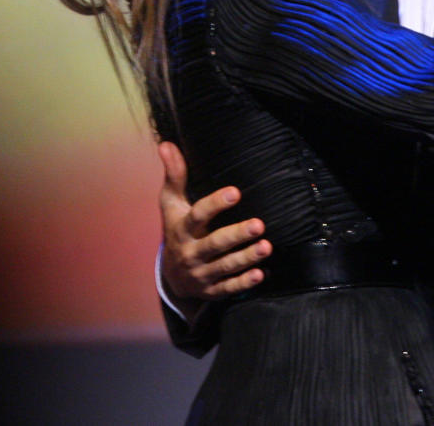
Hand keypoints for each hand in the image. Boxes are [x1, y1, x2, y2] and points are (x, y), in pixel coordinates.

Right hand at [158, 141, 270, 303]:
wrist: (171, 275)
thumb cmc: (178, 228)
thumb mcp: (172, 204)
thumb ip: (175, 175)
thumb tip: (167, 144)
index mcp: (182, 229)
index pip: (198, 215)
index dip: (215, 204)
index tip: (235, 192)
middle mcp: (190, 253)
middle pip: (214, 244)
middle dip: (236, 235)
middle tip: (259, 224)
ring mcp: (201, 274)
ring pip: (225, 267)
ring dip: (246, 258)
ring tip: (267, 247)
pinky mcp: (211, 290)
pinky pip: (228, 288)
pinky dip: (244, 283)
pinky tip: (261, 273)